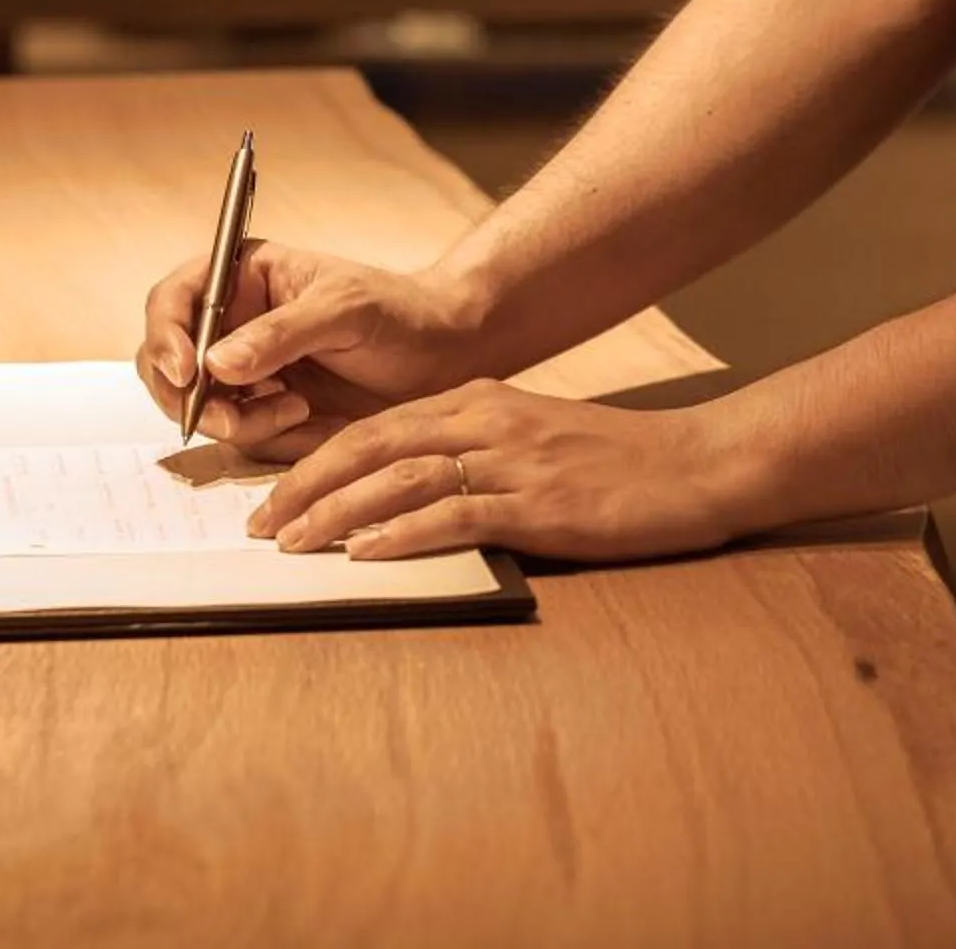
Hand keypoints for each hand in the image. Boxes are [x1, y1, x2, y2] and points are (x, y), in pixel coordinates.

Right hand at [138, 244, 487, 457]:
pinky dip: (258, 434)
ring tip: (294, 410)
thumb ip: (282, 333)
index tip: (188, 370)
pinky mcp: (261, 410)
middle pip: (165, 362)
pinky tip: (304, 418)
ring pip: (196, 406)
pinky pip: (233, 433)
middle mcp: (232, 323)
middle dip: (187, 395)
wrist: (442, 360)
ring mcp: (242, 370)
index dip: (166, 334)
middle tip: (228, 418)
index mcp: (242, 276)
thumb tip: (216, 363)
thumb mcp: (346, 309)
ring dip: (232, 420)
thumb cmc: (399, 314)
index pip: (174, 299)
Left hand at [247, 382, 761, 563]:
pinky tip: (364, 554)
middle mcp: (487, 420)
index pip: (376, 427)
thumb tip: (408, 493)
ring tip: (290, 542)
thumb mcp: (536, 438)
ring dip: (337, 512)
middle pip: (372, 445)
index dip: (314, 460)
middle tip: (257, 523)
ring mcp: (512, 460)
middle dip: (305, 484)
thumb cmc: (618, 461)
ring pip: (400, 479)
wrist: (698, 464)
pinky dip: (401, 533)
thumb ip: (475, 452)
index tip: (270, 495)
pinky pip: (454, 514)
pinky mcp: (539, 503)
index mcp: (481, 401)